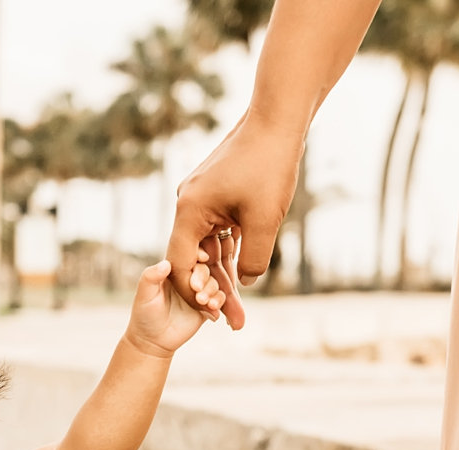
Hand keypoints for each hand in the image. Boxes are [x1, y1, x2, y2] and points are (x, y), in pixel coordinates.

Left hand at [124, 251, 224, 358]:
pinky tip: (212, 308)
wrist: (153, 341)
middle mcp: (189, 278)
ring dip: (212, 290)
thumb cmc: (144, 315)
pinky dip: (219, 302)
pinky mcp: (206, 307)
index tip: (202, 257)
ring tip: (203, 301)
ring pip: (214, 284)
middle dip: (204, 276)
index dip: (198, 254)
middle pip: (205, 269)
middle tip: (196, 289)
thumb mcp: (144, 295)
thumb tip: (165, 263)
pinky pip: (219, 300)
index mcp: (174, 270)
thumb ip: (151, 277)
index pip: (190, 256)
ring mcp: (199, 292)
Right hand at [167, 111, 303, 329]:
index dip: (195, 295)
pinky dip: (229, 251)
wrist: (278, 120)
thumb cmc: (270, 167)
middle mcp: (188, 204)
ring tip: (239, 304)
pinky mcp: (215, 193)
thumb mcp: (264, 222)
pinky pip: (217, 230)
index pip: (181, 264)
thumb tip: (246, 284)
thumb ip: (253, 260)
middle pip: (194, 258)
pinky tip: (242, 273)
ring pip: (208, 246)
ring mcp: (200, 198)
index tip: (211, 318)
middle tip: (232, 319)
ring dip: (223, 273)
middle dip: (212, 290)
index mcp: (189, 211)